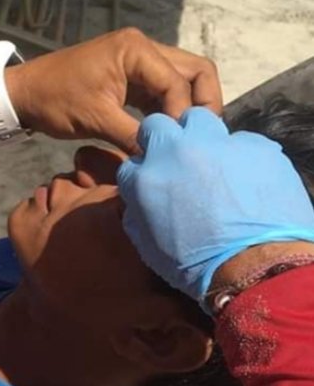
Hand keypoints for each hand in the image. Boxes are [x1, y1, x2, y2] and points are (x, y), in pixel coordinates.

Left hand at [5, 28, 222, 153]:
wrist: (22, 95)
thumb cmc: (54, 101)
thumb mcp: (96, 120)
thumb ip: (135, 136)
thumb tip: (164, 160)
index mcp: (136, 50)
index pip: (180, 82)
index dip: (182, 116)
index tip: (177, 146)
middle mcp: (143, 48)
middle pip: (194, 72)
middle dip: (201, 105)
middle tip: (199, 139)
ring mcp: (138, 61)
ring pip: (181, 82)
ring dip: (185, 109)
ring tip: (185, 142)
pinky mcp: (130, 77)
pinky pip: (161, 92)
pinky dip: (168, 111)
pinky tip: (166, 137)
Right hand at [116, 108, 313, 303]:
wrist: (256, 266)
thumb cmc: (196, 265)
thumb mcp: (149, 246)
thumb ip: (137, 214)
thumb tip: (138, 201)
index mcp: (145, 178)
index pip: (129, 163)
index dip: (141, 174)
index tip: (152, 185)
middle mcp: (176, 152)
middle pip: (157, 125)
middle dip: (162, 140)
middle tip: (174, 163)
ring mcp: (217, 144)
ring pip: (199, 120)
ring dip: (199, 136)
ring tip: (210, 161)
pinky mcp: (255, 146)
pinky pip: (241, 142)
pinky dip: (238, 156)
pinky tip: (246, 179)